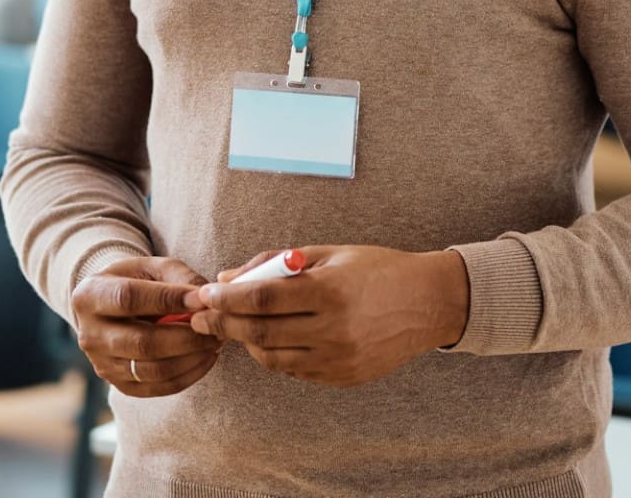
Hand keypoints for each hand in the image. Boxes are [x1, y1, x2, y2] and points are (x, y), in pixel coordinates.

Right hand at [70, 257, 223, 397]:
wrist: (113, 308)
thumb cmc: (139, 281)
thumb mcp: (153, 267)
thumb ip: (179, 277)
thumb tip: (204, 299)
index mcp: (89, 296)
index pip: (129, 299)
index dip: (168, 299)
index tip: (203, 299)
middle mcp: (89, 335)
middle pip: (142, 342)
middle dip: (187, 336)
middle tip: (217, 327)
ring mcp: (101, 364)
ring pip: (151, 370)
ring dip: (191, 358)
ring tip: (215, 341)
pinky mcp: (118, 384)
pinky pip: (156, 388)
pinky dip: (187, 375)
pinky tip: (206, 358)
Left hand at [185, 245, 468, 387]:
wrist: (429, 302)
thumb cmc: (378, 269)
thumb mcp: (331, 254)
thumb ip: (278, 264)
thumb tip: (229, 277)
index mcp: (330, 291)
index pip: (261, 299)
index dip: (226, 299)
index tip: (205, 295)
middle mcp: (334, 329)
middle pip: (259, 333)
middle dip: (223, 325)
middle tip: (201, 318)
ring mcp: (339, 358)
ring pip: (272, 357)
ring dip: (247, 342)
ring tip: (237, 326)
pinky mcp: (344, 377)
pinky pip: (295, 370)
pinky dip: (276, 354)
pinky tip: (273, 338)